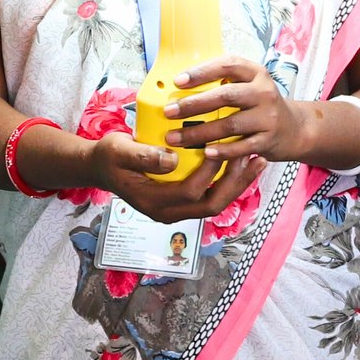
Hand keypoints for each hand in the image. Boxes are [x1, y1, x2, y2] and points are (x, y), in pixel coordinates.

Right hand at [16, 122, 261, 222]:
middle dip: (235, 182)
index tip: (220, 147)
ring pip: (217, 202)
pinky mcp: (184, 202)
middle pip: (212, 204)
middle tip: (251, 156)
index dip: (208, 171)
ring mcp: (178, 210)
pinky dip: (230, 181)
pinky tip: (242, 162)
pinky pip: (213, 195)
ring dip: (238, 183)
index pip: (190, 191)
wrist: (102, 168)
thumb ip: (143, 155)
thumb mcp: (119, 150)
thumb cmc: (109, 157)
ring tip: (257, 160)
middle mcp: (169, 213)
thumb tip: (171, 159)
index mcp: (154, 202)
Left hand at [161, 55, 305, 161]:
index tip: (178, 81)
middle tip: (169, 111)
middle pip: (226, 96)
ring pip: (230, 124)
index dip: (202, 72)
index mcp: (256, 74)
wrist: (295, 128)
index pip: (227, 66)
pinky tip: (205, 153)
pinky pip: (241, 147)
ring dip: (199, 132)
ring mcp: (268, 117)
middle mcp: (264, 92)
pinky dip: (222, 151)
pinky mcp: (268, 141)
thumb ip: (224, 83)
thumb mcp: (249, 86)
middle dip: (194, 104)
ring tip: (175, 137)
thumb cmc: (261, 105)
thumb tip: (182, 85)